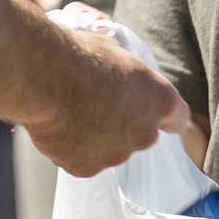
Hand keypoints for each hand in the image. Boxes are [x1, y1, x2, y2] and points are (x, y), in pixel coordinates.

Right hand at [23, 13, 191, 176]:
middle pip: (139, 134)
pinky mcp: (87, 168)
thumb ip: (129, 75)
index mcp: (161, 101)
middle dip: (121, 123)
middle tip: (93, 102)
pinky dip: (69, 147)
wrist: (40, 73)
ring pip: (108, 149)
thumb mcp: (115, 50)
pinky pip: (80, 159)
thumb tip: (121, 76)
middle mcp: (145, 134)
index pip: (177, 118)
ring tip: (68, 110)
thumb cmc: (77, 53)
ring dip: (95, 136)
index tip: (152, 111)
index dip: (164, 115)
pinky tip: (55, 125)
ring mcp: (116, 155)